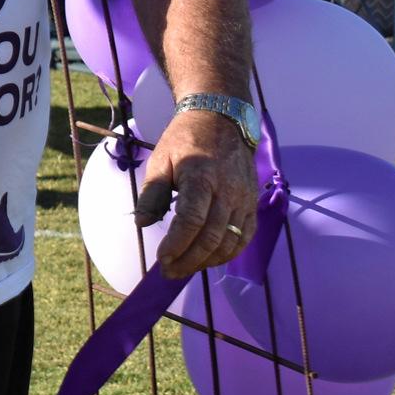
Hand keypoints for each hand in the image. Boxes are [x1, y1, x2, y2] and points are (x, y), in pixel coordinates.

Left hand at [140, 109, 259, 277]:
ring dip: (208, 261)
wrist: (222, 122)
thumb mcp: (161, 159)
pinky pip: (245, 237)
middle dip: (190, 260)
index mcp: (201, 176)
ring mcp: (244, 200)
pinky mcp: (253, 205)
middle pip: (212, 236)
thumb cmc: (185, 141)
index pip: (191, 220)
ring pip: (231, 241)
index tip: (161, 259)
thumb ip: (152, 193)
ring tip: (185, 268)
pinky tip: (209, 259)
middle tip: (169, 272)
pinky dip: (228, 254)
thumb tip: (142, 223)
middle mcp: (227, 191)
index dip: (177, 244)